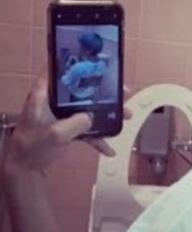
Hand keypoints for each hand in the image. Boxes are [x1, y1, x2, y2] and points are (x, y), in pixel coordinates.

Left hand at [4, 73, 129, 177]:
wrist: (27, 167)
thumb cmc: (34, 146)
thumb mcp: (57, 133)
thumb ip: (76, 123)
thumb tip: (91, 117)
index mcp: (45, 94)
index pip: (60, 71)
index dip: (78, 65)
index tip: (99, 66)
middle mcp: (54, 100)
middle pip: (82, 89)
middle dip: (104, 92)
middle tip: (124, 92)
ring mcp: (62, 114)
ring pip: (89, 108)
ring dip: (107, 114)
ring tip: (125, 116)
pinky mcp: (67, 127)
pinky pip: (87, 128)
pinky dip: (98, 137)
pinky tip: (108, 149)